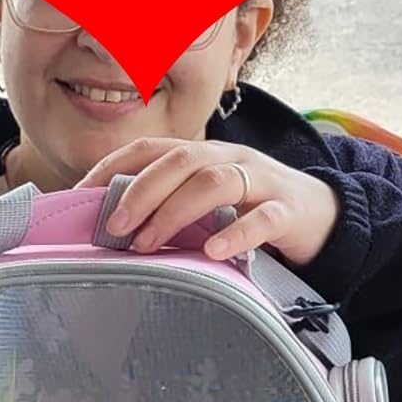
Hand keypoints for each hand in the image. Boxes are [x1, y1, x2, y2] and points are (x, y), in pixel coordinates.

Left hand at [75, 138, 340, 267]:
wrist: (322, 216)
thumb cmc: (249, 211)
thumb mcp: (204, 203)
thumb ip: (166, 206)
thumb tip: (109, 227)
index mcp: (202, 154)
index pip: (151, 149)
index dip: (113, 167)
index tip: (79, 196)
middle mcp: (228, 158)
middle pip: (180, 160)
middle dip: (140, 191)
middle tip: (112, 226)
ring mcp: (261, 181)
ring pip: (215, 182)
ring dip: (174, 212)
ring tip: (147, 245)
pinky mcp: (288, 211)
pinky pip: (263, 218)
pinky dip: (236, 234)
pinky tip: (212, 252)